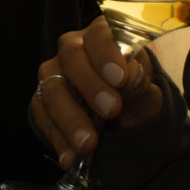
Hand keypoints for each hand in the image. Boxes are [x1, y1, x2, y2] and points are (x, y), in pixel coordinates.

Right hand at [29, 16, 160, 167]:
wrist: (124, 124)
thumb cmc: (135, 98)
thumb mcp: (147, 94)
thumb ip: (140, 84)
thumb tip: (131, 74)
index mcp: (102, 37)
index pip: (99, 33)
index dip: (106, 52)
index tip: (121, 77)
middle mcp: (72, 50)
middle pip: (71, 57)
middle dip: (90, 85)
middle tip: (111, 110)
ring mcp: (53, 74)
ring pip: (52, 89)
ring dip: (70, 118)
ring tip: (89, 144)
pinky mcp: (41, 101)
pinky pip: (43, 117)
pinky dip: (58, 139)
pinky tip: (72, 157)